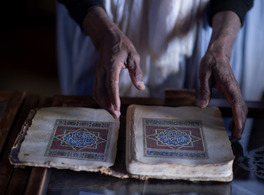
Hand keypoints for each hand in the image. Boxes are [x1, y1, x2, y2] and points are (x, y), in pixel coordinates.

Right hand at [82, 7, 144, 117]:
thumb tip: (141, 88)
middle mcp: (101, 70)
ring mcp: (97, 73)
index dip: (113, 97)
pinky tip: (108, 104)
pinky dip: (100, 99)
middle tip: (116, 115)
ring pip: (96, 92)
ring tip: (113, 112)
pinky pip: (96, 90)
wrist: (107, 37)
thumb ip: (136, 72)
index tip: (117, 108)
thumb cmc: (122, 46)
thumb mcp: (133, 56)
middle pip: (101, 91)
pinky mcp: (97, 76)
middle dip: (107, 105)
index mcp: (111, 65)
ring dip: (103, 104)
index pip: (111, 84)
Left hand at [197, 11, 247, 139]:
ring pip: (241, 108)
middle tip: (236, 137)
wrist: (218, 54)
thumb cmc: (210, 62)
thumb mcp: (204, 74)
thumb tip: (201, 106)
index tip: (237, 129)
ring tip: (235, 134)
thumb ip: (204, 90)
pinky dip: (237, 115)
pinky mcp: (231, 91)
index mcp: (228, 85)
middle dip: (240, 123)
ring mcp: (234, 91)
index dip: (237, 117)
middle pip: (241, 108)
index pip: (236, 103)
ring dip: (240, 121)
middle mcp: (234, 89)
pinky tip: (232, 123)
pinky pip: (237, 105)